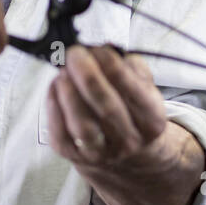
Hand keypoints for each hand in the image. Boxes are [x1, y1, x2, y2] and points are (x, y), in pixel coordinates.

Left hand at [46, 45, 167, 166]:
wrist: (126, 153)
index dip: (112, 65)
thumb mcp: (144, 87)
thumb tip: (104, 51)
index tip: (97, 49)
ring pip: (83, 125)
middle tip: (75, 54)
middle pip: (107, 109)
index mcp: (151, 120)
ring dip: (70, 93)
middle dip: (88, 76)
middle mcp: (128, 140)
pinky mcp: (74, 155)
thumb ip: (131, 67)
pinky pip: (60, 131)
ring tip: (64, 71)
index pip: (132, 90)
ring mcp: (101, 152)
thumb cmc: (131, 110)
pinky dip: (54, 105)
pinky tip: (56, 86)